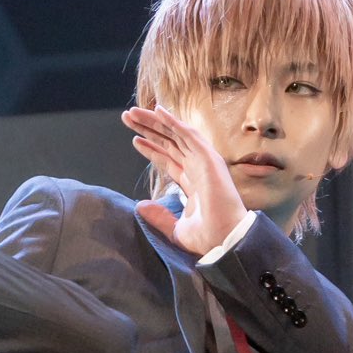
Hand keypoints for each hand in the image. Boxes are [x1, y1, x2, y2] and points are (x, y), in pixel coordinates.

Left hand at [121, 104, 247, 257]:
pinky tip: (157, 111)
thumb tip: (140, 206)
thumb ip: (159, 217)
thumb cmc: (207, 238)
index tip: (135, 139)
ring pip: (175, 134)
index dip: (152, 148)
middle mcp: (197, 167)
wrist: (224, 241)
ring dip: (155, 121)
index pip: (168, 159)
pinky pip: (188, 134)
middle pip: (168, 142)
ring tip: (134, 112)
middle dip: (148, 129)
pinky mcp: (208, 158)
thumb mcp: (176, 229)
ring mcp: (203, 161)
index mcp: (191, 182)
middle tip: (128, 117)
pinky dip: (173, 122)